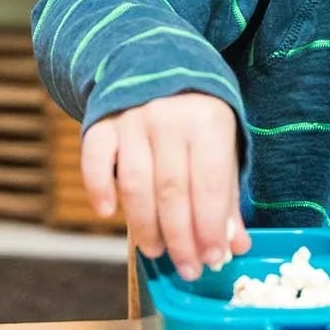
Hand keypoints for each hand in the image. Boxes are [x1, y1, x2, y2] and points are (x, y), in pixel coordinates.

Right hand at [79, 92, 248, 279]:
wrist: (155, 61)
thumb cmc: (196, 116)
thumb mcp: (222, 146)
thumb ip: (225, 195)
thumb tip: (233, 245)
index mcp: (207, 122)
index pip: (208, 184)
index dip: (210, 226)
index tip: (211, 258)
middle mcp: (168, 119)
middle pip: (172, 191)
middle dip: (180, 237)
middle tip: (186, 267)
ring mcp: (131, 119)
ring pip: (135, 183)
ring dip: (144, 225)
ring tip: (155, 251)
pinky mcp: (101, 123)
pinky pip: (96, 159)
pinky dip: (99, 187)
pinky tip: (107, 213)